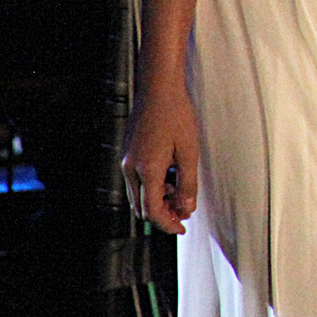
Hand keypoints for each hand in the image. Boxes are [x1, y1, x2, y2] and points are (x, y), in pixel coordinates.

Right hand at [122, 87, 199, 232]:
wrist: (158, 89)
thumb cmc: (176, 115)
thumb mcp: (189, 151)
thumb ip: (188, 183)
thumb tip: (187, 208)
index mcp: (146, 170)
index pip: (153, 210)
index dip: (168, 223)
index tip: (182, 228)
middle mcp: (130, 168)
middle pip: (142, 207)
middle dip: (162, 214)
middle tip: (184, 212)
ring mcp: (126, 161)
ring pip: (138, 195)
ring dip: (157, 200)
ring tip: (180, 192)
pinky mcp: (128, 154)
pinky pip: (137, 181)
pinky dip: (152, 187)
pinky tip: (170, 176)